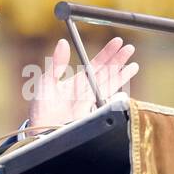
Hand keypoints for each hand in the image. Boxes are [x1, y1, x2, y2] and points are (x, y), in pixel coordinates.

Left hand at [24, 36, 138, 132]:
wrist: (40, 131)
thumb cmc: (41, 108)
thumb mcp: (46, 81)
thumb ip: (56, 63)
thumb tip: (63, 43)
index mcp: (78, 81)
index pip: (96, 64)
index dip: (107, 53)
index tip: (117, 41)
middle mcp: (87, 91)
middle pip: (107, 73)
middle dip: (119, 60)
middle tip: (130, 47)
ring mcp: (91, 103)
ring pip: (110, 87)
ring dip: (122, 76)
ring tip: (134, 66)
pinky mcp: (91, 115)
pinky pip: (105, 105)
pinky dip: (114, 100)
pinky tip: (122, 93)